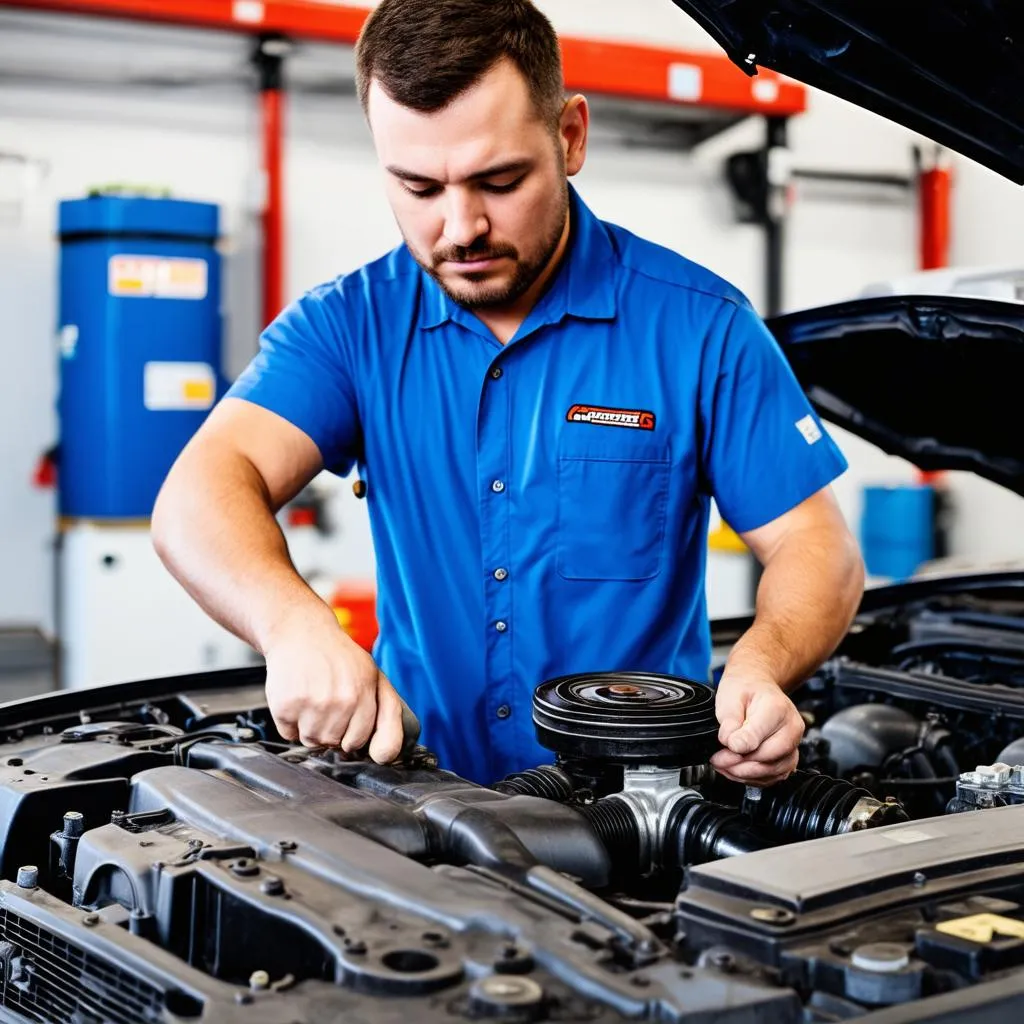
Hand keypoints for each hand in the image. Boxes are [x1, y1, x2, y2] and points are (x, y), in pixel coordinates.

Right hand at [263, 609, 405, 763]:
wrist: (301, 632)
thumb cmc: (338, 657)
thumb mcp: (372, 676)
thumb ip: (387, 713)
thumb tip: (386, 755)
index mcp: (364, 694)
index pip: (359, 740)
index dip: (351, 734)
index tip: (346, 720)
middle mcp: (340, 700)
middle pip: (334, 743)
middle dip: (330, 729)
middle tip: (326, 702)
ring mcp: (312, 704)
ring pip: (312, 741)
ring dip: (310, 727)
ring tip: (311, 699)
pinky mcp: (286, 706)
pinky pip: (289, 734)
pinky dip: (290, 722)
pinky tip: (296, 697)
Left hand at [709, 671, 803, 785]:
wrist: (756, 686)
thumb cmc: (744, 689)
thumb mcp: (730, 696)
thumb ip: (731, 720)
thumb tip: (732, 744)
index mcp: (777, 708)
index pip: (758, 735)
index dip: (739, 745)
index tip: (726, 745)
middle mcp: (791, 728)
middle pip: (769, 757)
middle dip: (739, 764)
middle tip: (718, 759)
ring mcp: (793, 744)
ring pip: (773, 771)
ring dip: (744, 774)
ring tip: (724, 765)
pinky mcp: (789, 757)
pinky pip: (774, 776)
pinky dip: (753, 778)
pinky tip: (736, 770)